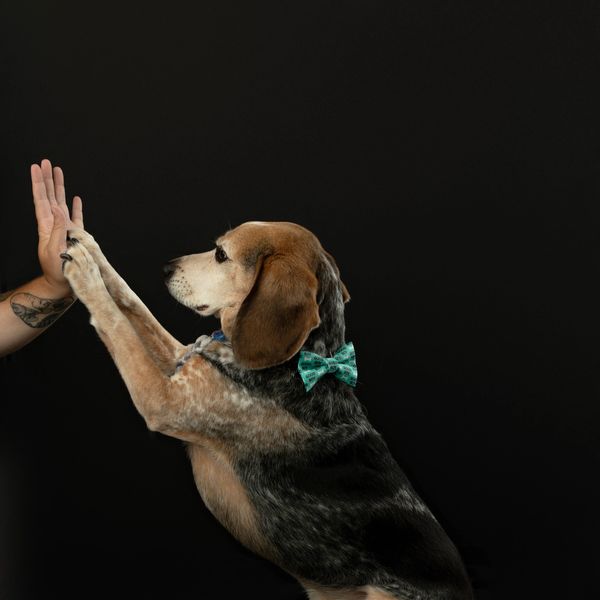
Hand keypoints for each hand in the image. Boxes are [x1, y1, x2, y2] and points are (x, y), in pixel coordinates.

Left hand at [31, 159, 83, 295]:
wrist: (64, 284)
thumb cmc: (57, 270)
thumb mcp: (54, 249)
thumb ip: (57, 228)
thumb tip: (58, 207)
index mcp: (47, 227)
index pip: (42, 200)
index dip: (39, 183)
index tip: (37, 168)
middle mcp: (55, 225)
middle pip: (50, 196)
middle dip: (48, 179)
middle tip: (46, 162)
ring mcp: (66, 230)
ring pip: (62, 203)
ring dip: (60, 187)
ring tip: (59, 171)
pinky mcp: (77, 236)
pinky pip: (77, 218)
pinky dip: (76, 207)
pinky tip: (76, 199)